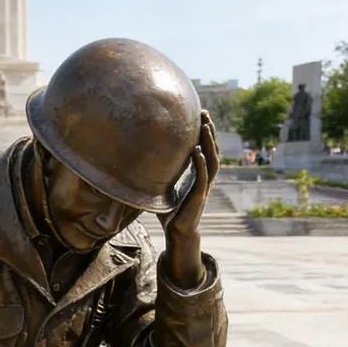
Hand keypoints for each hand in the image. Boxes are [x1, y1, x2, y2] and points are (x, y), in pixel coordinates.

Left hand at [160, 110, 219, 287]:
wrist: (177, 233)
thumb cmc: (170, 212)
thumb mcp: (162, 189)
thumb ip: (157, 176)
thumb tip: (135, 164)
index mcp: (198, 175)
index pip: (205, 149)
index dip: (204, 133)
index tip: (199, 115)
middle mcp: (204, 178)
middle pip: (212, 150)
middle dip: (209, 131)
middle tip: (204, 113)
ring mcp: (203, 187)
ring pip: (212, 160)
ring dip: (209, 143)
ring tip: (205, 126)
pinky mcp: (199, 196)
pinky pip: (203, 177)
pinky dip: (201, 163)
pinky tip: (198, 151)